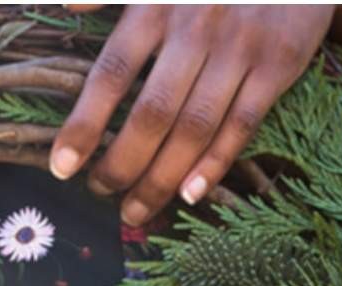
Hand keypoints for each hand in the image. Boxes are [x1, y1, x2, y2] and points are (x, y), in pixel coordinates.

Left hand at [50, 5, 333, 224]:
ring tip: (134, 209)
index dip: (84, 124)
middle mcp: (197, 28)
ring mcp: (240, 48)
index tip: (62, 166)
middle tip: (99, 191)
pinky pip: (242, 124)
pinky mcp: (279, 62)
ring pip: (193, 128)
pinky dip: (214, 163)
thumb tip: (68, 5)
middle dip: (121, 163)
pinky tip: (188, 195)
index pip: (112, 73)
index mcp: (156, 3)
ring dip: (160, 177)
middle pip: (152, 113)